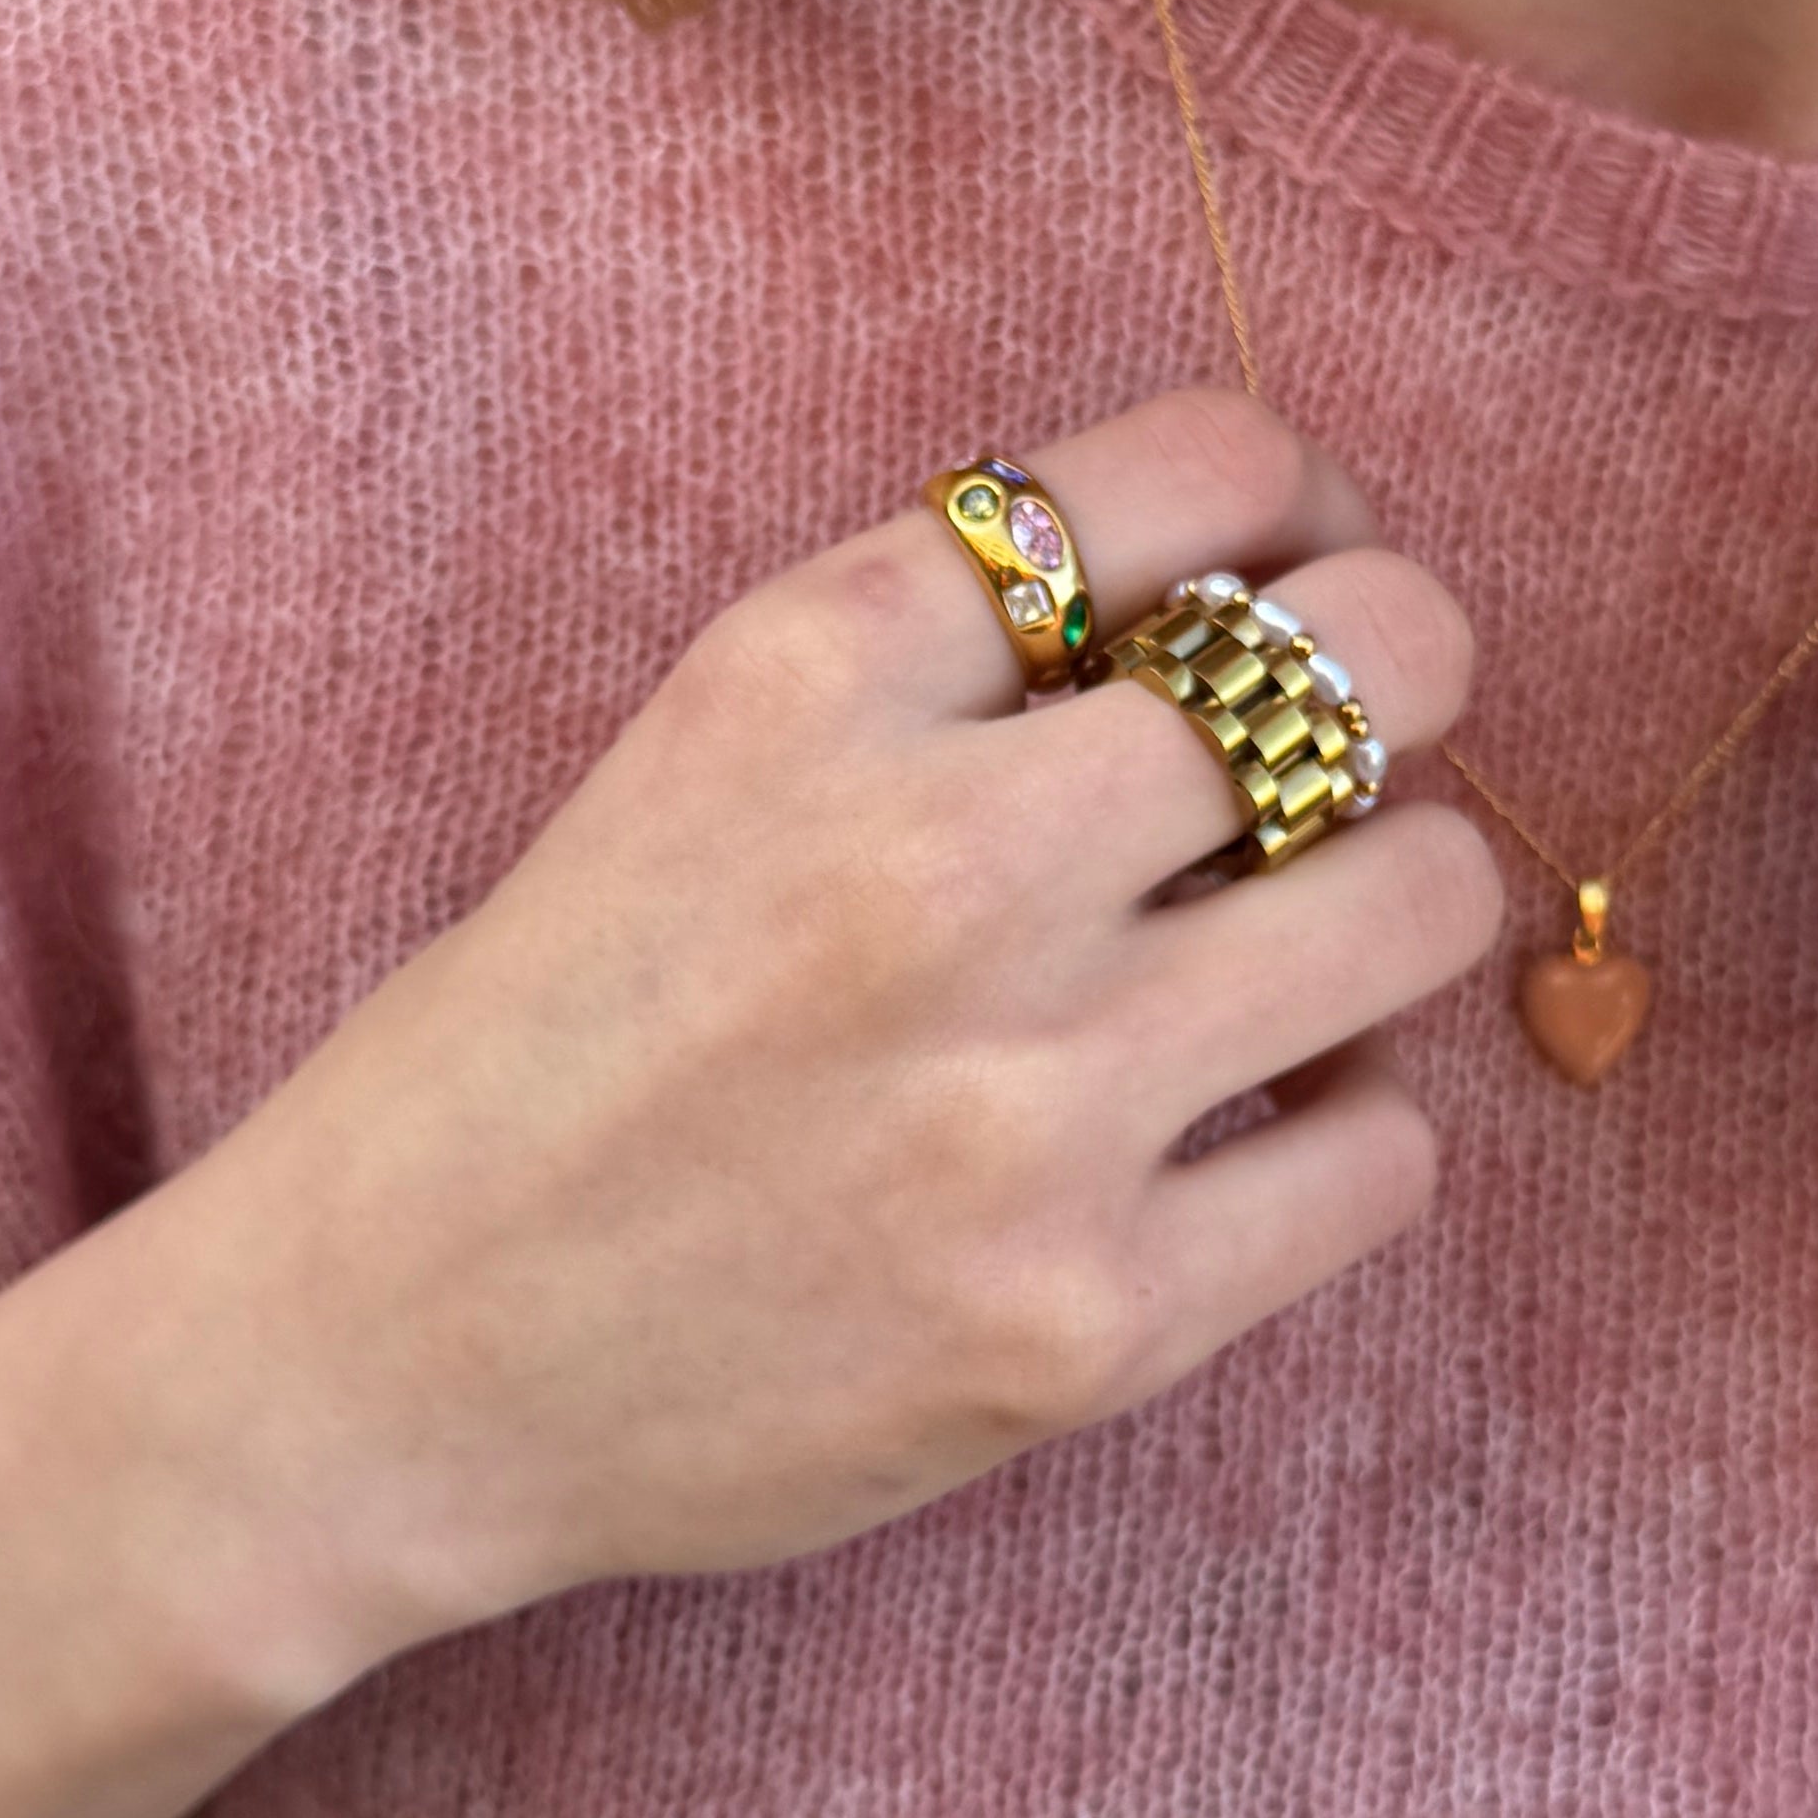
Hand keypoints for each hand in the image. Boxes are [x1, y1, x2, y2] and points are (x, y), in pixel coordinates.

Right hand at [163, 388, 1502, 1667]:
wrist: (394, 1352)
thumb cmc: (566, 1022)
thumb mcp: (716, 739)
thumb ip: (959, 650)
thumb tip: (1278, 587)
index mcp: (823, 666)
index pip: (1214, 465)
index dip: (1303, 503)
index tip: (1289, 568)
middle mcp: (940, 858)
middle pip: (1378, 657)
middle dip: (1399, 679)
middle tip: (1334, 754)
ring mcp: (1027, 1103)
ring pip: (1424, 899)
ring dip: (1387, 901)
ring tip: (1287, 948)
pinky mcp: (1088, 1324)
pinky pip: (1387, 1155)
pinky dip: (1339, 1127)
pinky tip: (1231, 1127)